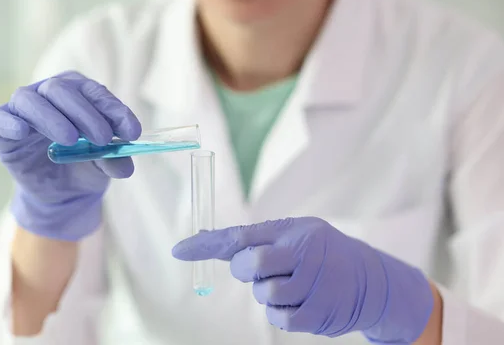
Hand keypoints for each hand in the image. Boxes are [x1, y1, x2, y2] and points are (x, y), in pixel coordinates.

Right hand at [0, 71, 141, 240]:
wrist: (61, 193)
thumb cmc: (84, 167)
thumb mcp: (104, 166)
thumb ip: (114, 160)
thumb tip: (125, 165)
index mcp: (79, 94)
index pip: (95, 92)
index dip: (114, 109)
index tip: (131, 132)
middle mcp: (49, 93)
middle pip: (62, 89)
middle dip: (85, 113)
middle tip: (102, 138)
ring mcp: (23, 109)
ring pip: (31, 99)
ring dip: (52, 117)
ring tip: (71, 140)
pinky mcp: (1, 128)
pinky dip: (9, 122)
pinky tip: (21, 131)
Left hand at [172, 217, 434, 342]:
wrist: (370, 280)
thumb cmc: (321, 252)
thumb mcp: (296, 233)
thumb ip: (256, 238)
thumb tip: (209, 240)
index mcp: (294, 231)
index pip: (242, 235)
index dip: (207, 243)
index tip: (178, 250)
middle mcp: (303, 254)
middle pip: (250, 265)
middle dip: (246, 269)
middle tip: (261, 269)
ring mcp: (312, 285)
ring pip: (264, 294)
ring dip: (268, 292)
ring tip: (291, 284)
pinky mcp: (317, 314)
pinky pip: (279, 318)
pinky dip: (281, 312)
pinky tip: (299, 301)